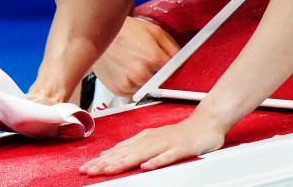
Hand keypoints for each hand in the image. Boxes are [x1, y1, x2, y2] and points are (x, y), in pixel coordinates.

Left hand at [79, 110, 226, 175]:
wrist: (207, 122)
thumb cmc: (181, 133)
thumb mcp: (153, 139)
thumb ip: (133, 147)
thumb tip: (110, 154)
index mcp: (145, 138)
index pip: (119, 151)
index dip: (102, 160)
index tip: (85, 168)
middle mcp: (153, 140)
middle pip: (126, 153)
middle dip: (106, 163)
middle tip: (89, 171)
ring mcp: (167, 144)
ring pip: (142, 154)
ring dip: (124, 162)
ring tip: (108, 170)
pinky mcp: (182, 148)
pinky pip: (168, 156)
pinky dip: (157, 161)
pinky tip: (146, 167)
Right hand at [94, 18, 179, 96]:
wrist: (98, 35)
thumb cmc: (127, 31)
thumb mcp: (154, 31)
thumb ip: (172, 47)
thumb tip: (182, 61)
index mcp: (152, 57)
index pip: (174, 72)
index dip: (173, 69)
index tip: (172, 69)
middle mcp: (141, 73)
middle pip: (161, 82)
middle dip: (159, 74)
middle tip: (149, 63)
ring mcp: (129, 84)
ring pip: (148, 89)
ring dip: (146, 81)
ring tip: (136, 65)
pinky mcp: (119, 90)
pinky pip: (134, 93)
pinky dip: (134, 85)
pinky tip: (128, 72)